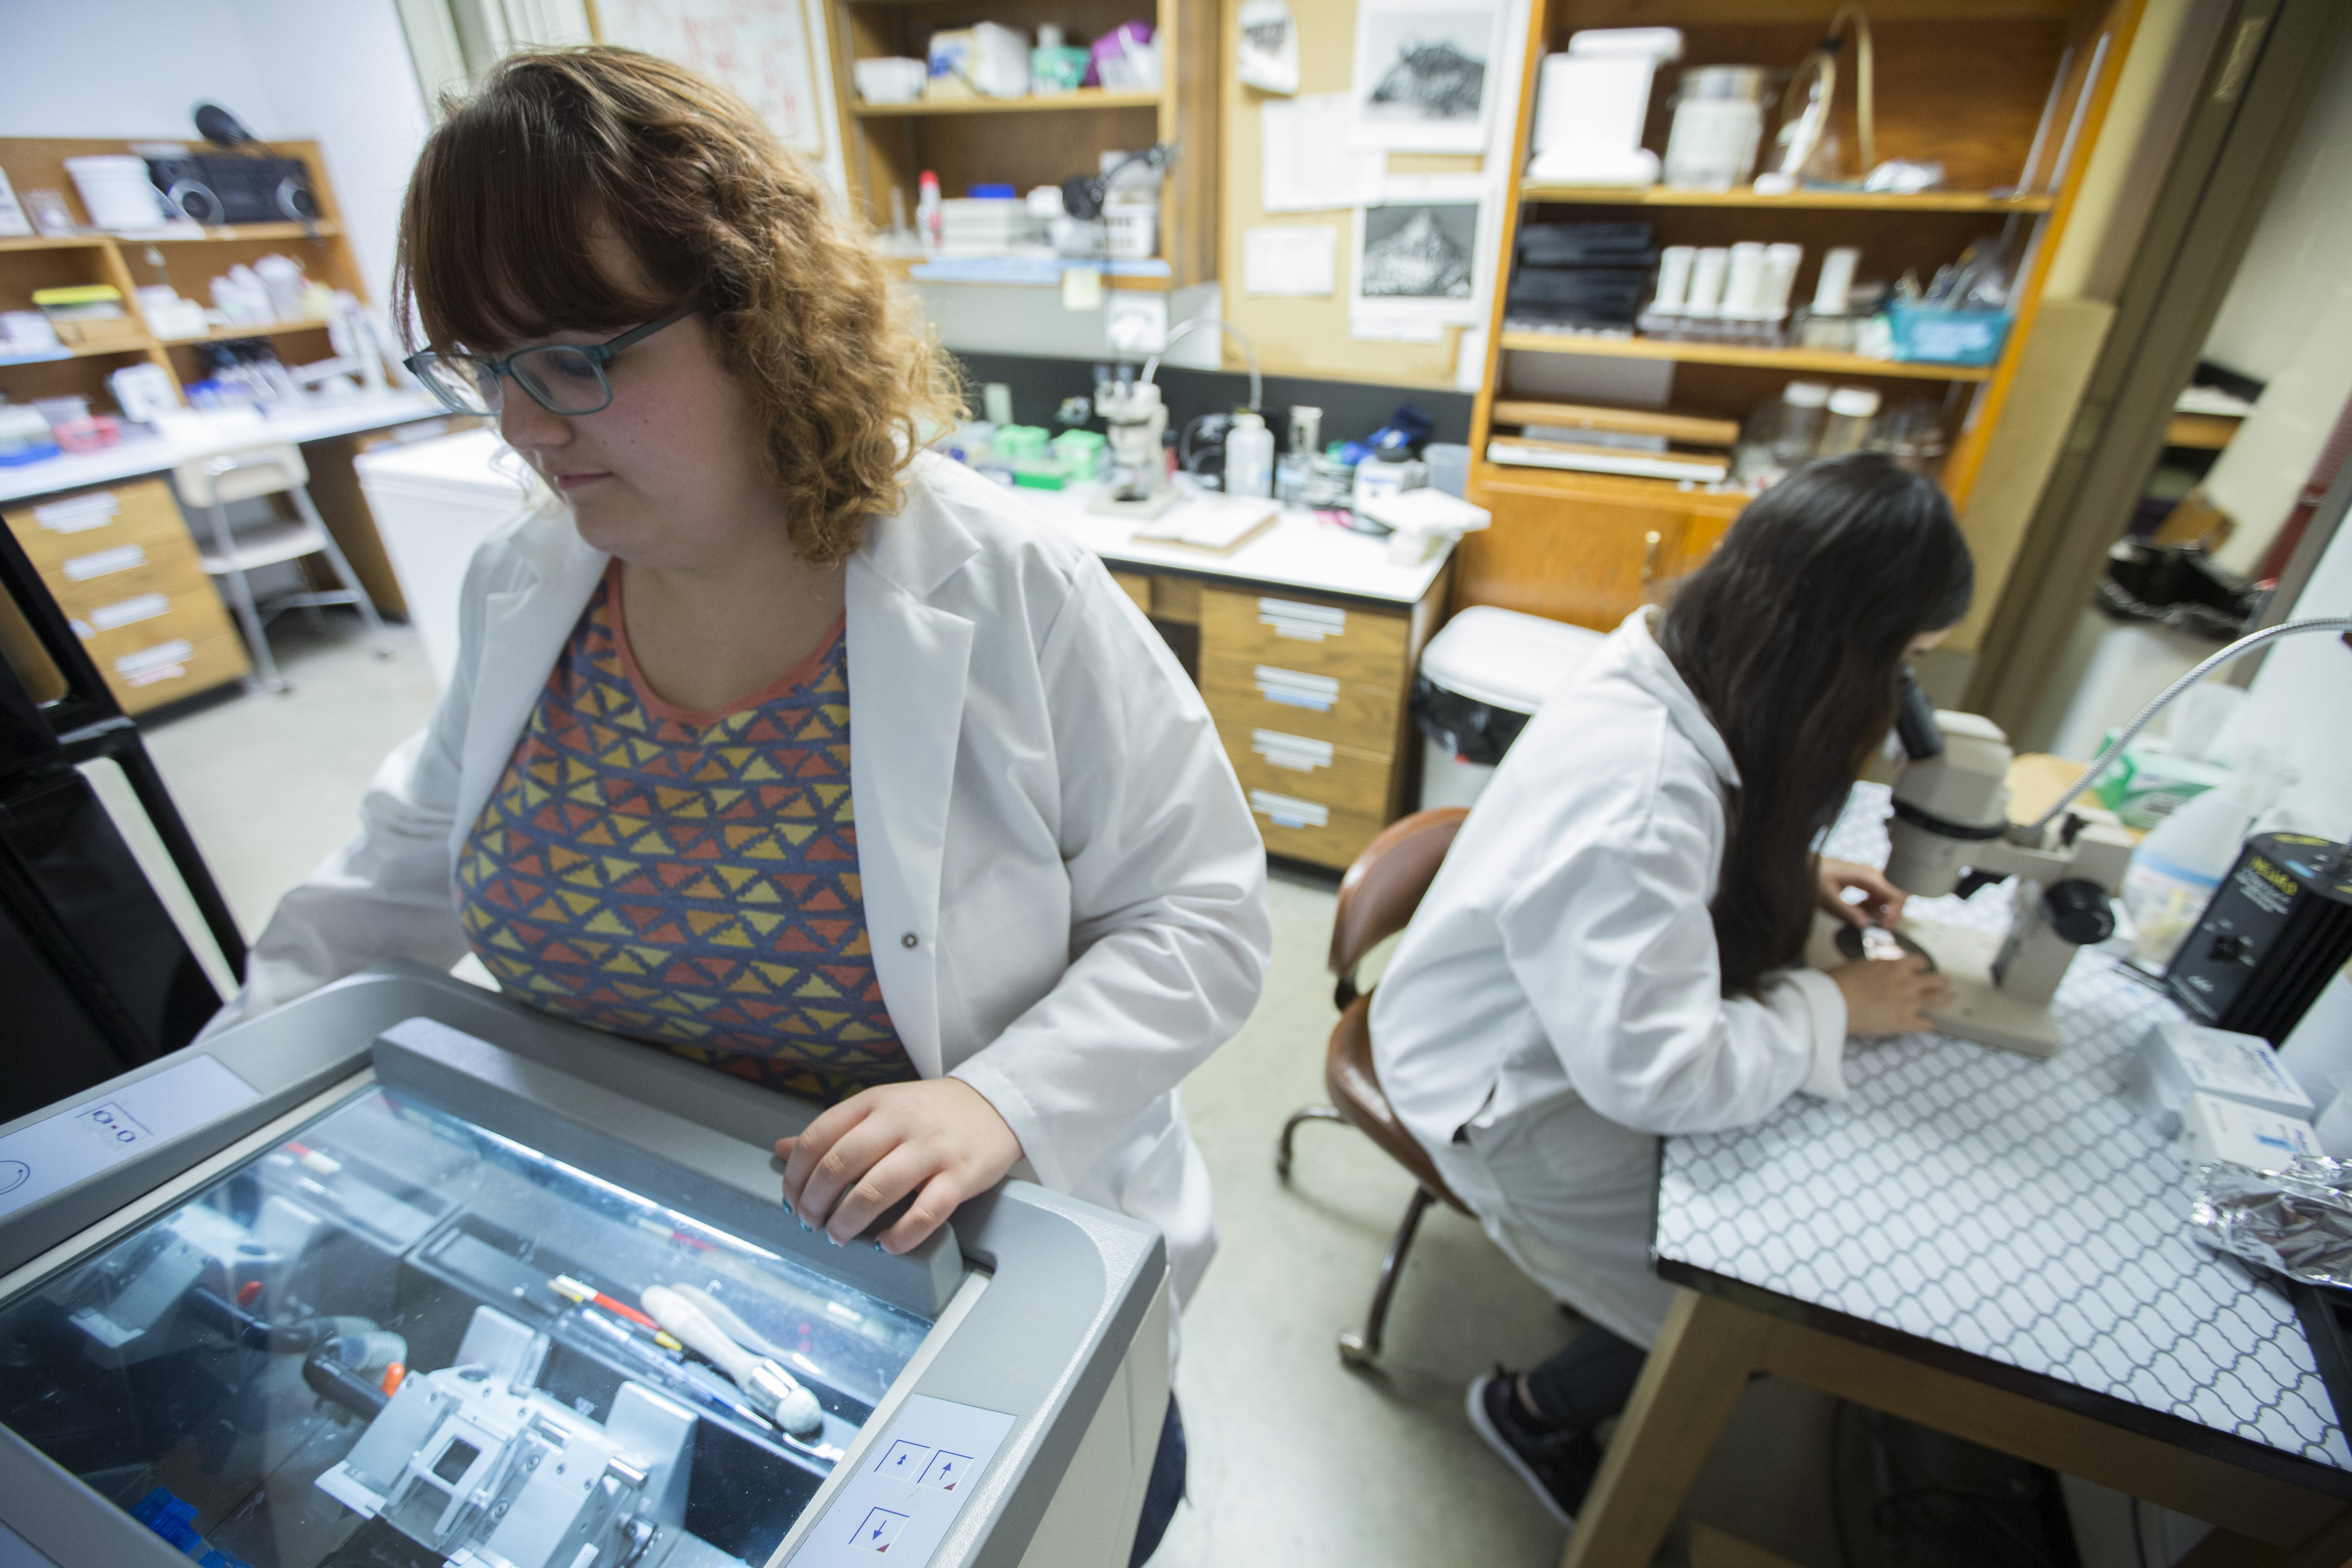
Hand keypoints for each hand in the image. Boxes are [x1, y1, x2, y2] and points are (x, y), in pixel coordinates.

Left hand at [776, 1078, 1021, 1253]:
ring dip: (847, 1223)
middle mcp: (900, 1122)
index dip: (795, 1176)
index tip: (791, 1199)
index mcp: (874, 1102)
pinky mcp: (961, 1176)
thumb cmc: (932, 1111)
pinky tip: (886, 1243)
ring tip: (840, 1235)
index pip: (817, 1138)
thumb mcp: (880, 1107)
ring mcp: (931, 1149)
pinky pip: (924, 1214)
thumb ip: (834, 1130)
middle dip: (814, 1203)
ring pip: (874, 1192)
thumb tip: (781, 1150)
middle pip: (838, 1166)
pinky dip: (899, 1236)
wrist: (997, 1103)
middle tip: (811, 1222)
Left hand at [1818, 856, 1905, 929]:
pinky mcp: (1864, 881)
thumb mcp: (1828, 899)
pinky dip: (1869, 907)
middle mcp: (1873, 876)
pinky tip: (1856, 911)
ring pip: (1884, 899)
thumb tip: (1864, 925)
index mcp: (1868, 877)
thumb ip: (1847, 912)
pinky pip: (1875, 897)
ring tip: (1859, 919)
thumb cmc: (1814, 877)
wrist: (1808, 864)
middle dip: (1886, 916)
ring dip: (1876, 913)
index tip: (1884, 929)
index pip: (1895, 897)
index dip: (1894, 915)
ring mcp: (1869, 878)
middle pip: (1892, 899)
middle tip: (1873, 929)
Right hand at [1830, 955, 1952, 1036]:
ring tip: (1944, 1001)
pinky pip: (1926, 1025)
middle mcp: (1907, 981)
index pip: (1921, 961)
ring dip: (1943, 1000)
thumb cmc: (1838, 981)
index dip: (1922, 967)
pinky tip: (1924, 1024)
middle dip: (1942, 983)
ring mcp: (1908, 1002)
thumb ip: (1876, 966)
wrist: (1834, 1003)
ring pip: (1939, 1000)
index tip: (1920, 971)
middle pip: (1938, 980)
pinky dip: (1926, 1024)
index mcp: (1895, 964)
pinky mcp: (1904, 1022)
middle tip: (1942, 986)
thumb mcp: (1860, 964)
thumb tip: (1879, 969)